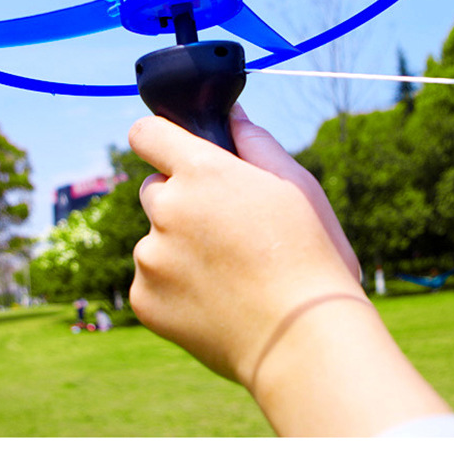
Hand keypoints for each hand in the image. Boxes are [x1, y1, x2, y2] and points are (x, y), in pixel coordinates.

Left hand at [129, 105, 450, 434]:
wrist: (303, 339)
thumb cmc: (309, 256)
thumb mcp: (295, 185)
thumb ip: (254, 141)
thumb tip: (232, 115)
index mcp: (200, 171)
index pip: (147, 133)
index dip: (159, 138)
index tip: (170, 149)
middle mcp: (167, 208)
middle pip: (154, 189)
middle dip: (180, 200)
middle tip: (223, 228)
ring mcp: (150, 256)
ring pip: (154, 238)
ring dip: (177, 247)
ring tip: (228, 273)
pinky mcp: (144, 298)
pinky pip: (150, 280)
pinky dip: (173, 286)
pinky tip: (214, 299)